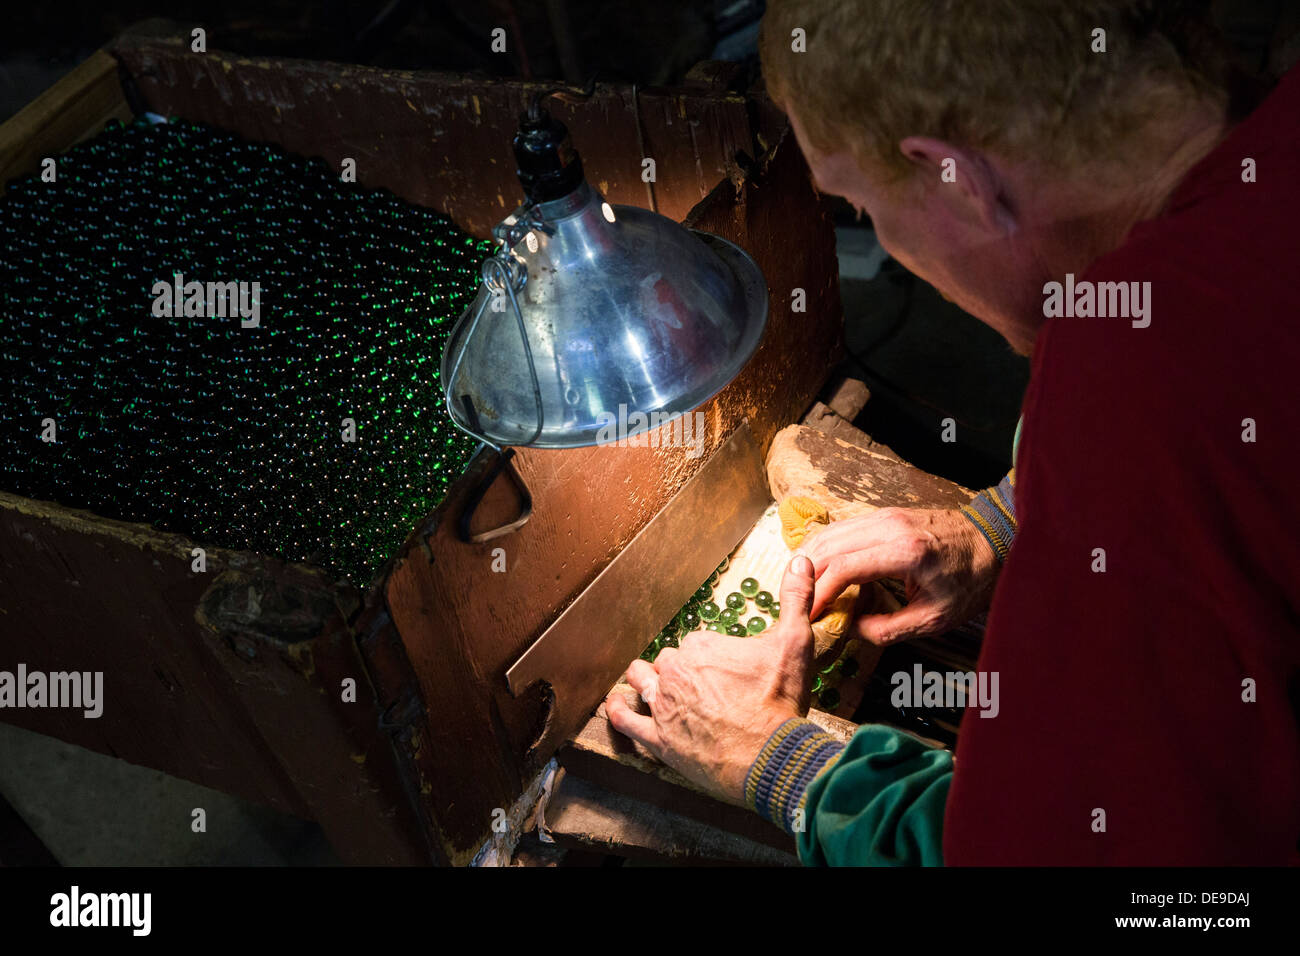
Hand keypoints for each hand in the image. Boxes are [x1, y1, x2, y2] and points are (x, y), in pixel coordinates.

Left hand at [605, 555, 817, 803]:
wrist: (772, 756)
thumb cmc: (781, 700)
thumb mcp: (795, 642)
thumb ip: (795, 598)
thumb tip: (801, 560)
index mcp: (702, 646)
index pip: (695, 642)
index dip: (710, 656)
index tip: (727, 669)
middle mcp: (676, 672)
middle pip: (668, 661)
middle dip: (682, 669)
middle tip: (704, 685)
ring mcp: (663, 706)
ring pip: (642, 681)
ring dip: (647, 680)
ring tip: (653, 683)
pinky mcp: (659, 739)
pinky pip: (626, 721)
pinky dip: (619, 711)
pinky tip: (616, 705)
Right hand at [803, 507, 998, 644]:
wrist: (993, 539)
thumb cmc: (970, 580)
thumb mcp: (935, 618)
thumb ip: (888, 629)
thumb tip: (851, 629)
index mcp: (905, 553)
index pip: (843, 568)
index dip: (820, 593)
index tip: (809, 614)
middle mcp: (890, 527)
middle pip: (828, 546)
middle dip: (806, 576)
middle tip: (795, 602)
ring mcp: (885, 515)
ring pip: (830, 533)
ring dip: (810, 560)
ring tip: (802, 587)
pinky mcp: (884, 514)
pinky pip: (842, 528)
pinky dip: (824, 548)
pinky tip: (819, 568)